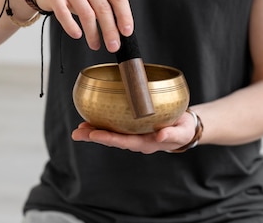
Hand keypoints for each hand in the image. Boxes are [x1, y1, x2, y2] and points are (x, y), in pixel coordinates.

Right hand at [32, 0, 133, 51]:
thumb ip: (107, 1)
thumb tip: (120, 29)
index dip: (124, 16)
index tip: (126, 32)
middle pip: (103, 7)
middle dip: (110, 30)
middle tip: (114, 46)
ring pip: (86, 14)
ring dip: (93, 34)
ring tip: (96, 44)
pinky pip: (65, 15)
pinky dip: (72, 27)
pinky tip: (77, 35)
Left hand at [71, 111, 197, 153]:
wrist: (184, 126)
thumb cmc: (183, 130)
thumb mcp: (182, 132)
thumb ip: (172, 134)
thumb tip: (161, 136)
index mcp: (146, 143)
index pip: (124, 142)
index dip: (108, 138)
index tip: (94, 134)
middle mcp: (136, 140)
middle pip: (112, 139)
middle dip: (94, 136)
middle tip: (77, 132)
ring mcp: (133, 134)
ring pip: (111, 133)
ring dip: (94, 131)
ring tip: (79, 127)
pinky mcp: (132, 126)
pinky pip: (115, 126)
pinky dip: (102, 123)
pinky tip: (92, 119)